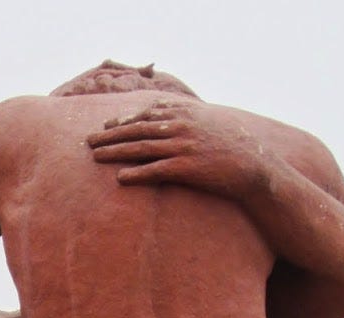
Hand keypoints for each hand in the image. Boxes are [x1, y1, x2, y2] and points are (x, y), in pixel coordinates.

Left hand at [86, 98, 277, 197]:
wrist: (255, 166)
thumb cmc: (234, 145)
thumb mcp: (211, 121)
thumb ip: (188, 116)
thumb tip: (170, 113)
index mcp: (186, 113)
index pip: (147, 113)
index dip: (124, 119)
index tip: (107, 124)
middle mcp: (181, 126)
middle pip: (137, 129)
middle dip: (110, 134)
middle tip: (88, 141)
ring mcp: (183, 146)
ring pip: (141, 147)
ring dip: (116, 152)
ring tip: (96, 156)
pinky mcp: (187, 167)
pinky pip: (155, 170)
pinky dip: (136, 173)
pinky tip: (120, 178)